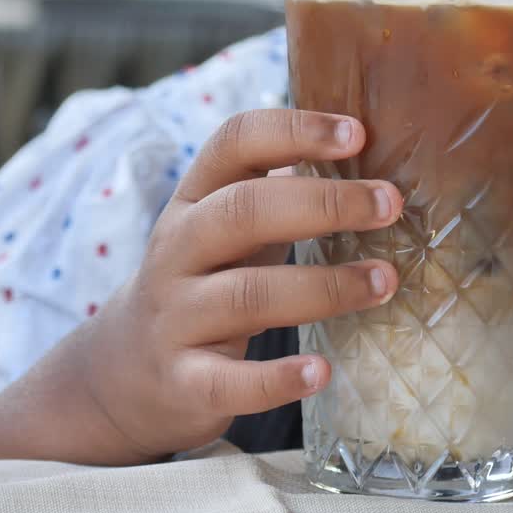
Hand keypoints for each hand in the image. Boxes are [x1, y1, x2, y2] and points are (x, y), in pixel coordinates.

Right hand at [0, 110, 402, 464]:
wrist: (122, 373)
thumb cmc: (205, 281)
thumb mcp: (227, 227)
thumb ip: (281, 190)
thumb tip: (371, 150)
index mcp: (195, 200)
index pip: (235, 143)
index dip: (295, 130)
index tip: (358, 132)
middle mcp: (178, 250)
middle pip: (244, 211)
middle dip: (325, 203)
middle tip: (390, 204)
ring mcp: (175, 317)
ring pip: (248, 295)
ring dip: (325, 287)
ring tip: (384, 282)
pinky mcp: (183, 382)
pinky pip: (230, 382)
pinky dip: (278, 379)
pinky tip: (322, 371)